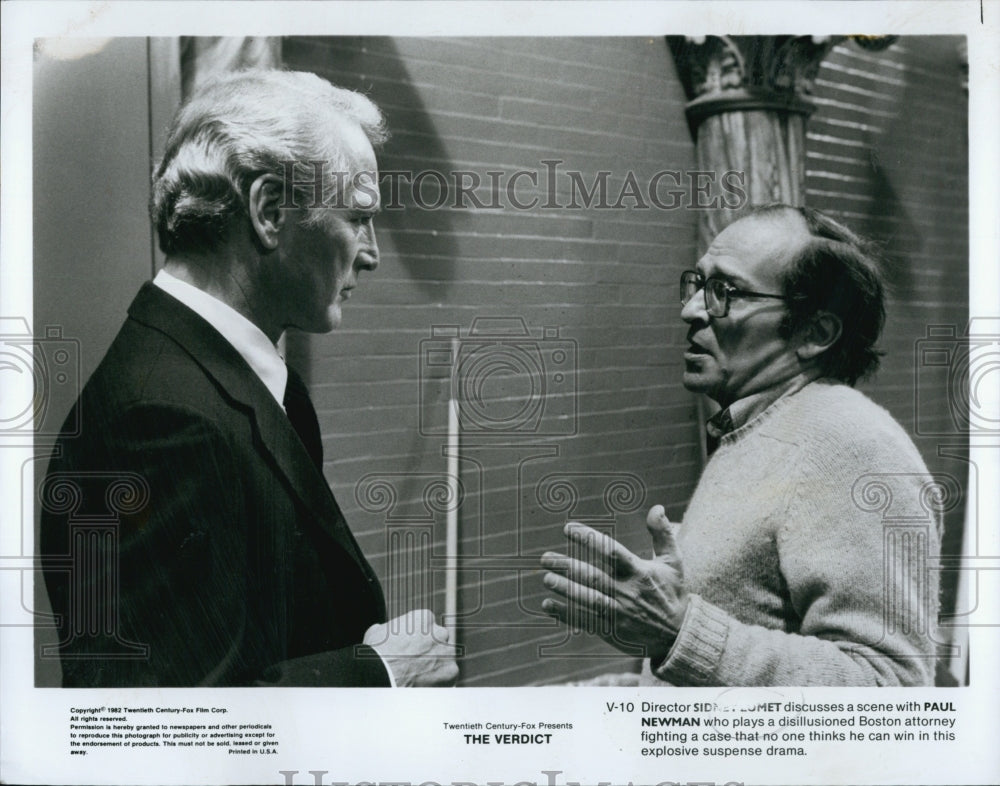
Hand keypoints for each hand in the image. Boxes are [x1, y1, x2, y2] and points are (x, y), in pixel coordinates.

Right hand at [364, 609, 457, 686]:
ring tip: (420, 677)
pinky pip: (448, 677)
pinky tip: (425, 687)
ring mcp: (447, 651)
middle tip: (417, 665)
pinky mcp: (451, 671)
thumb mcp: (377, 633)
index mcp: (424, 618)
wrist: (381, 675)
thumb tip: (381, 629)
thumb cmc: (376, 654)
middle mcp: (439, 631)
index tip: (412, 650)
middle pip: (440, 641)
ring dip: (437, 667)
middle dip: (431, 652)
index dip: (419, 639)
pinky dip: (439, 683)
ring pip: (446, 659)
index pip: (428, 627)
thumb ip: (386, 628)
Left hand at [540, 505, 688, 659]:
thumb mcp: (673, 562)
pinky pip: (584, 621)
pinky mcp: (612, 631)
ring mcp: (618, 613)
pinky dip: (564, 614)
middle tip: (545, 558)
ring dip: (565, 589)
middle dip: (568, 567)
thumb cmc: (672, 592)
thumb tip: (657, 507)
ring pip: (587, 600)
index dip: (589, 539)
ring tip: (546, 578)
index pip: (611, 551)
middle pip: (593, 577)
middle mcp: (627, 593)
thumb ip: (663, 533)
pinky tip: (547, 605)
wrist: (678, 636)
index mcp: (639, 572)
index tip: (568, 528)